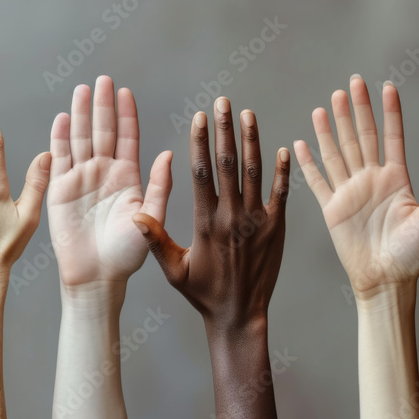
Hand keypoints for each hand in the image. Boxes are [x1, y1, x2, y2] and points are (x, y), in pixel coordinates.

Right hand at [47, 76, 171, 288]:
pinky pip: (60, 158)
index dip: (126, 115)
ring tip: (83, 90)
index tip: (126, 92)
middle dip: (103, 105)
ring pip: (81, 139)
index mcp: (128, 177)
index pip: (127, 138)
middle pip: (103, 131)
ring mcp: (81, 179)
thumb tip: (168, 153)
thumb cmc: (127, 254)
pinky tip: (63, 118)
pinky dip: (60, 138)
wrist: (97, 276)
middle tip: (103, 80)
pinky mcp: (60, 189)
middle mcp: (104, 173)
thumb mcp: (150, 218)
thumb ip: (159, 186)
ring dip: (82, 114)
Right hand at [133, 97, 288, 330]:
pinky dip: (283, 171)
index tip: (200, 117)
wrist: (240, 315)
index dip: (201, 141)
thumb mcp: (173, 270)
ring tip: (248, 115)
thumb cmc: (203, 293)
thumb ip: (155, 240)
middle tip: (223, 102)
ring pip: (254, 172)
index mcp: (205, 222)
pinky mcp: (275, 229)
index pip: (201, 173)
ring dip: (252, 141)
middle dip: (225, 130)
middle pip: (227, 164)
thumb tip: (135, 215)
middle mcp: (231, 217)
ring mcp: (256, 221)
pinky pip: (281, 194)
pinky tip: (283, 149)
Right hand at [293, 77, 418, 296]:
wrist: (386, 281)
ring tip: (326, 104)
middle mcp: (371, 180)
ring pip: (338, 152)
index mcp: (396, 179)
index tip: (387, 86)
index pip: (391, 137)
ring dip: (331, 128)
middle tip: (351, 83)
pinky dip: (308, 163)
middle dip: (357, 109)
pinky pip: (317, 181)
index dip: (389, 112)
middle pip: (361, 137)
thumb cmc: (411, 255)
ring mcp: (349, 192)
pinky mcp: (331, 208)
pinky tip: (301, 142)